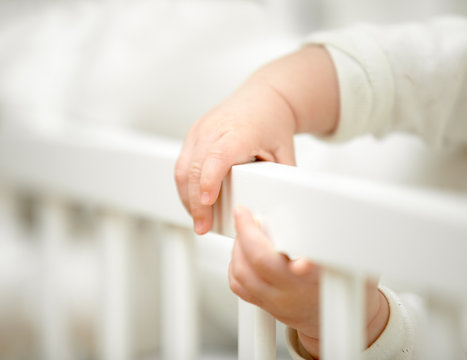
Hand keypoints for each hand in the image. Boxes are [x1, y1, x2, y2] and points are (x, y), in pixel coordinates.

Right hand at [174, 45, 338, 234]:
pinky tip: (194, 202)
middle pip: (194, 168)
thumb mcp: (284, 153)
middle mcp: (213, 129)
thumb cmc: (272, 122)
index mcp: (238, 133)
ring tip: (199, 220)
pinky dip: (185, 186)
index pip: (216, 158)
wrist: (264, 97)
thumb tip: (279, 208)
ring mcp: (199, 131)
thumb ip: (281, 180)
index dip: (209, 181)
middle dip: (195, 203)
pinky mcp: (193, 135)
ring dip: (187, 197)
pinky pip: (182, 164)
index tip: (207, 203)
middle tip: (203, 227)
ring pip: (183, 169)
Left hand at [228, 206, 388, 357]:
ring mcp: (275, 302)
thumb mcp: (353, 263)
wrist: (339, 322)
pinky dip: (235, 264)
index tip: (267, 226)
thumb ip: (336, 244)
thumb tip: (330, 216)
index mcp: (318, 280)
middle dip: (247, 233)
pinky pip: (239, 286)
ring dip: (238, 247)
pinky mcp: (264, 306)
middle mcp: (293, 293)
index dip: (284, 247)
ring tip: (245, 230)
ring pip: (243, 275)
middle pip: (260, 264)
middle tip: (244, 215)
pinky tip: (242, 250)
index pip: (301, 265)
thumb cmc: (347, 290)